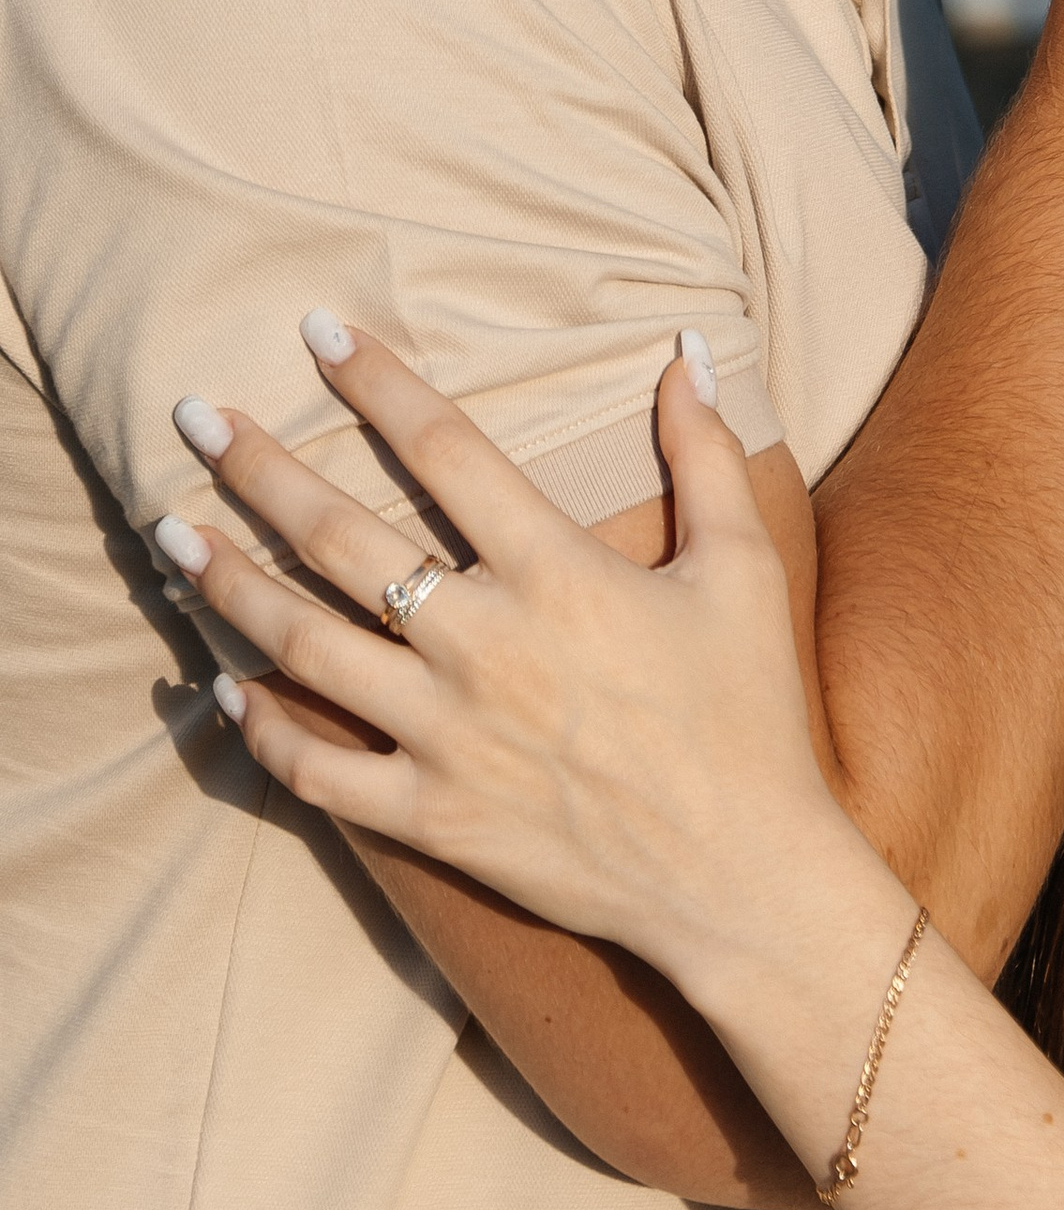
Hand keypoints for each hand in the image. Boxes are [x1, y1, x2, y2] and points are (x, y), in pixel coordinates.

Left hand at [161, 323, 845, 1004]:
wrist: (738, 875)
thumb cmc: (748, 713)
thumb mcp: (742, 567)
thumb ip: (703, 453)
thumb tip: (688, 348)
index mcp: (557, 571)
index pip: (444, 450)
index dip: (377, 383)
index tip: (318, 334)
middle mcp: (483, 643)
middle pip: (342, 538)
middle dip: (258, 470)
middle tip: (193, 418)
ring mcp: (446, 734)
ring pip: (304, 645)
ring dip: (227, 584)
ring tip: (170, 535)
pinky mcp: (430, 814)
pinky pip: (318, 768)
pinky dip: (259, 728)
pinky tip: (215, 688)